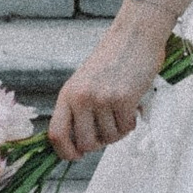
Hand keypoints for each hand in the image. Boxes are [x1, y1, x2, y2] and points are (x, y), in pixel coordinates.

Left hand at [50, 10, 174, 159]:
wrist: (135, 36)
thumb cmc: (112, 59)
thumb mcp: (85, 82)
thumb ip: (79, 109)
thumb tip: (80, 143)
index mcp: (67, 94)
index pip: (56, 134)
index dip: (65, 152)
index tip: (76, 156)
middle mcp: (81, 98)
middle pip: (85, 143)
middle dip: (99, 143)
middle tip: (108, 129)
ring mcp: (102, 99)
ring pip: (110, 138)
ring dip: (119, 130)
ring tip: (122, 110)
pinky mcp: (123, 99)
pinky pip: (126, 128)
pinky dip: (131, 122)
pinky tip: (133, 106)